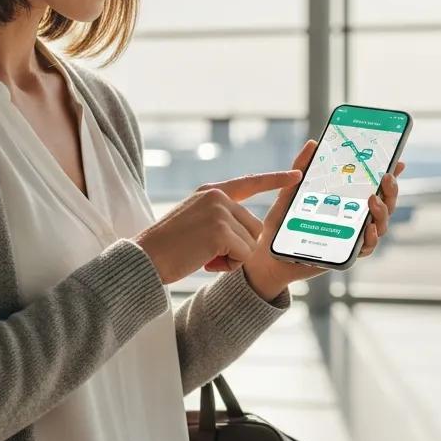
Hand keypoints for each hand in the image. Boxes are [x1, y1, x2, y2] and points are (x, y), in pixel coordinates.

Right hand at [134, 169, 302, 284]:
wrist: (143, 259)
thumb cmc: (168, 248)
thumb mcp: (195, 220)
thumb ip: (220, 217)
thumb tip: (251, 233)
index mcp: (211, 192)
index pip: (250, 183)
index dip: (275, 179)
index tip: (297, 175)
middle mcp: (218, 197)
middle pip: (255, 227)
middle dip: (239, 248)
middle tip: (209, 254)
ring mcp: (220, 211)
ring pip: (251, 243)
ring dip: (233, 258)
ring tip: (204, 257)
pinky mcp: (221, 230)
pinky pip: (243, 255)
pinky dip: (228, 265)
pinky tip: (205, 262)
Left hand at [217, 141, 405, 301]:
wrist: (269, 257)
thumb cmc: (282, 226)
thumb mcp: (290, 193)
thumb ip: (301, 168)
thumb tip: (313, 143)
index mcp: (346, 203)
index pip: (374, 187)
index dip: (390, 175)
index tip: (398, 161)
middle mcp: (354, 219)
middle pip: (385, 204)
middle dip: (391, 190)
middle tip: (386, 178)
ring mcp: (353, 237)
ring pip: (381, 225)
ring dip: (382, 212)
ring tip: (373, 200)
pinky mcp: (347, 255)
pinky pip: (367, 247)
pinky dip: (372, 237)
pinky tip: (369, 228)